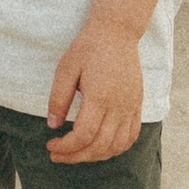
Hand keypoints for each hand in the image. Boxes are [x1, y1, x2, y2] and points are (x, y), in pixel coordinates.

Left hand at [46, 15, 144, 160]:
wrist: (117, 32)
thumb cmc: (88, 47)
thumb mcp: (66, 68)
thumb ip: (59, 98)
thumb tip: (52, 125)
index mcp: (100, 97)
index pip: (84, 136)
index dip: (66, 147)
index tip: (51, 145)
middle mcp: (118, 106)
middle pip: (99, 146)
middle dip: (76, 156)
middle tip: (58, 155)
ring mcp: (131, 107)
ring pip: (117, 146)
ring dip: (95, 156)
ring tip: (77, 154)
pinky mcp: (137, 105)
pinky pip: (131, 136)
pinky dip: (116, 148)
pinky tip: (101, 148)